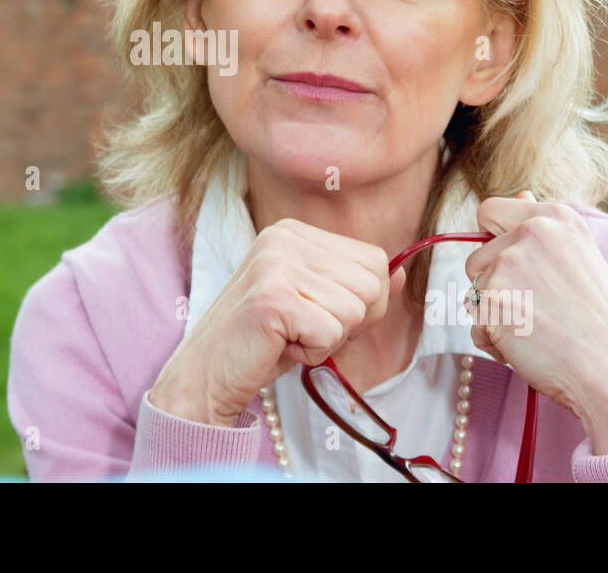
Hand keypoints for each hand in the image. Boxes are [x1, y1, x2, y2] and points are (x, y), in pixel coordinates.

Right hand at [149, 218, 402, 426]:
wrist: (205, 375)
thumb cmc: (262, 342)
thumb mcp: (314, 305)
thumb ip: (354, 287)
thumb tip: (401, 272)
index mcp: (295, 231)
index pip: (375, 260)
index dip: (364, 302)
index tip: (319, 315)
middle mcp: (285, 237)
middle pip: (372, 284)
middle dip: (349, 322)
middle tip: (302, 330)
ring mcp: (277, 264)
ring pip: (354, 311)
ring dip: (327, 339)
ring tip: (288, 337)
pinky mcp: (274, 298)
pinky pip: (331, 333)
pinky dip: (311, 353)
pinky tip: (280, 347)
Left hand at [464, 192, 607, 449]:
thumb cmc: (597, 318)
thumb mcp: (578, 257)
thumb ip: (544, 230)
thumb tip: (521, 193)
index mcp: (554, 217)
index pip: (490, 209)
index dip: (492, 238)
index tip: (512, 263)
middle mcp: (529, 232)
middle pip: (476, 256)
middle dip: (493, 284)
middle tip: (538, 307)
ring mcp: (507, 263)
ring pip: (474, 292)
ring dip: (495, 314)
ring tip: (536, 328)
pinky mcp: (491, 297)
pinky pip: (476, 323)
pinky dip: (495, 340)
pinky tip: (529, 346)